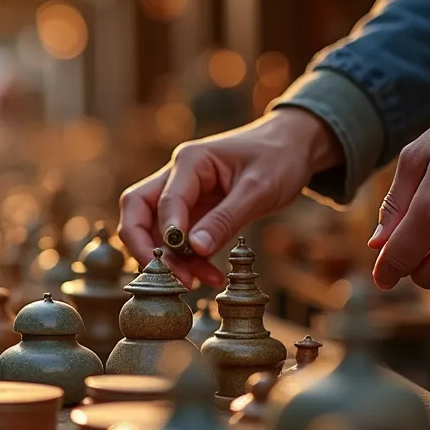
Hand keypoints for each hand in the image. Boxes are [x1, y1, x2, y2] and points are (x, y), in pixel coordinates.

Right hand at [119, 109, 341, 287]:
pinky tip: (209, 276)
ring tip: (198, 283)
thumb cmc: (278, 157)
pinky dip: (187, 260)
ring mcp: (181, 193)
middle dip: (143, 246)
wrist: (292, 146)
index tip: (179, 262)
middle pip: (137, 211)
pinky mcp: (191, 210)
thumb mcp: (259, 189)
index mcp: (189, 161)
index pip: (164, 201)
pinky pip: (177, 239)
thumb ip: (225, 219)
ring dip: (169, 259)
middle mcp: (176, 176)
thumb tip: (196, 249)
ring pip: (153, 229)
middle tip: (165, 277)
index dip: (168, 234)